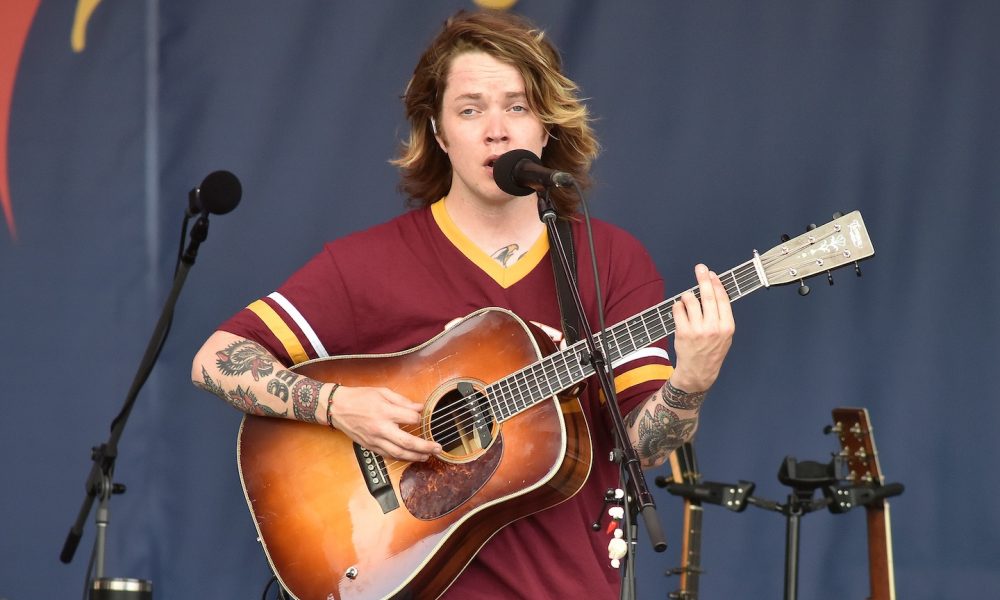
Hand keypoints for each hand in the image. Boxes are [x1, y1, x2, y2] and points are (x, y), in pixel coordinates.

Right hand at [327, 385, 441, 461]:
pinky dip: (401, 458)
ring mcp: (375, 440)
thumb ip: (402, 401)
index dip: (419, 418)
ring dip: (415, 456)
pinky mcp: (370, 446)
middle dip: (425, 446)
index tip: (421, 417)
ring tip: (427, 456)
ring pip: (399, 453)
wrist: (337, 408)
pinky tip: (410, 457)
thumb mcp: (382, 392)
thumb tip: (419, 407)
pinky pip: (388, 455)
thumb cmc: (359, 397)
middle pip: (407, 442)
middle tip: (437, 448)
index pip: (411, 419)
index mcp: (385, 411)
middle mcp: (381, 428)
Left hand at [669, 264, 734, 392]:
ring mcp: (697, 330)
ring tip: (687, 299)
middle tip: (700, 268)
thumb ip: (721, 316)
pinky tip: (680, 308)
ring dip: (687, 295)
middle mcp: (714, 327)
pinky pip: (678, 310)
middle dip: (703, 279)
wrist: (699, 372)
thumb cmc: (712, 351)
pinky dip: (677, 306)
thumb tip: (714, 290)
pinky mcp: (683, 332)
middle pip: (707, 296)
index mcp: (727, 327)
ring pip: (690, 300)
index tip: (712, 274)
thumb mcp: (725, 336)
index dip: (716, 284)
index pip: (722, 299)